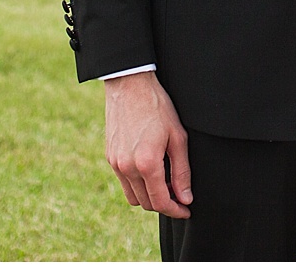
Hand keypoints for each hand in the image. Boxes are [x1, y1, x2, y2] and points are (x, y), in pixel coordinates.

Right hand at [103, 71, 192, 218]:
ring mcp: (115, 163)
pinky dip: (137, 185)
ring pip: (133, 196)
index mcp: (146, 163)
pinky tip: (150, 171)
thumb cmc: (157, 107)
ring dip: (149, 197)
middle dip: (164, 205)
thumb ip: (182, 171)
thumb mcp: (178, 138)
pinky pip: (124, 182)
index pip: (161, 201)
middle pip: (146, 203)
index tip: (186, 210)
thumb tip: (185, 198)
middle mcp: (127, 167)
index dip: (176, 210)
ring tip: (165, 184)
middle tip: (179, 196)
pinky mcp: (109, 156)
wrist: (129, 85)